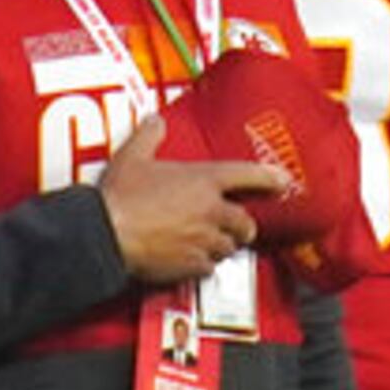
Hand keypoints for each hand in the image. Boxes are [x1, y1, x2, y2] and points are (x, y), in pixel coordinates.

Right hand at [98, 110, 286, 285]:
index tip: (283, 182)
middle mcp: (211, 211)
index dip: (269, 178)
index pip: (248, 176)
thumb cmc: (119, 195)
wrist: (106, 233)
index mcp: (203, 181)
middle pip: (245, 222)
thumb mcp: (132, 156)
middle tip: (235, 225)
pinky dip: (203, 265)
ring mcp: (204, 240)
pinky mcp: (193, 265)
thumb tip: (155, 121)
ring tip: (208, 242)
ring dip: (222, 245)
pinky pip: (209, 268)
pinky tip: (190, 260)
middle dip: (242, 226)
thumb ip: (149, 137)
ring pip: (229, 248)